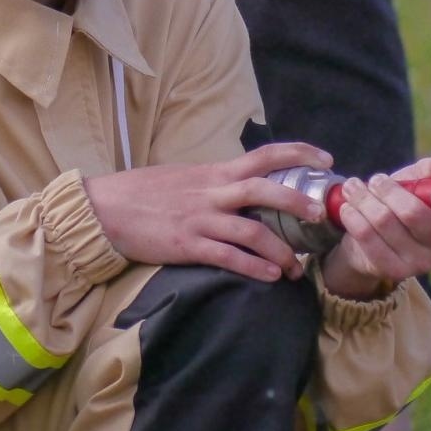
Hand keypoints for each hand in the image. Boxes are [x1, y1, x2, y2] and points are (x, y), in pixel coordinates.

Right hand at [84, 141, 332, 282]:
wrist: (104, 208)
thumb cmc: (144, 192)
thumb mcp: (186, 177)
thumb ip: (216, 181)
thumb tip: (244, 186)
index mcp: (214, 172)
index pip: (264, 154)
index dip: (298, 153)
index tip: (325, 159)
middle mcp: (212, 191)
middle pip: (265, 189)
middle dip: (297, 201)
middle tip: (320, 215)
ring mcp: (200, 218)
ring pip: (251, 230)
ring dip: (280, 250)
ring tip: (296, 267)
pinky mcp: (187, 245)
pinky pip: (227, 256)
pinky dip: (252, 267)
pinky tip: (269, 277)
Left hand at [322, 152, 430, 299]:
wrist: (374, 236)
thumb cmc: (407, 201)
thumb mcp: (422, 181)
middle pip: (416, 216)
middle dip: (390, 191)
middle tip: (376, 179)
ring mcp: (418, 264)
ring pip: (386, 222)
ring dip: (365, 199)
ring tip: (353, 187)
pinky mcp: (391, 270)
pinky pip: (367, 238)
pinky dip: (355, 217)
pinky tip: (348, 207)